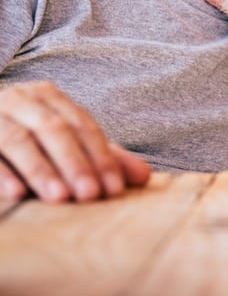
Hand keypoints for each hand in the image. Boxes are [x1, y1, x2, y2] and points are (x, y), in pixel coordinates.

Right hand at [0, 81, 150, 201]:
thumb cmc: (28, 137)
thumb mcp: (67, 143)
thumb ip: (102, 157)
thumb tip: (145, 176)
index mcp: (49, 97)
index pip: (83, 126)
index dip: (100, 157)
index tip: (114, 189)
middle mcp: (21, 100)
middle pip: (54, 130)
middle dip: (75, 164)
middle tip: (90, 195)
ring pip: (18, 140)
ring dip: (41, 170)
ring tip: (60, 198)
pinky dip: (2, 174)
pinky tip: (17, 195)